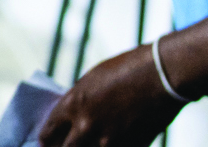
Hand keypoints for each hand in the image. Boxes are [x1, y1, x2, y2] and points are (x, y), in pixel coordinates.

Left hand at [37, 44, 183, 146]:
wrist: (161, 75)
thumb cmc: (126, 70)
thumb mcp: (91, 80)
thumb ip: (79, 102)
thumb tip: (71, 119)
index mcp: (73, 104)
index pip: (48, 133)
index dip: (46, 140)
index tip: (47, 142)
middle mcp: (86, 125)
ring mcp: (109, 140)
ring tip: (93, 142)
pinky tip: (116, 142)